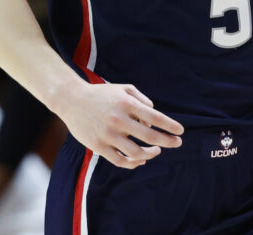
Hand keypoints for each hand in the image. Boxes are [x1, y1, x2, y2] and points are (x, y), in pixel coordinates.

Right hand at [56, 81, 183, 168]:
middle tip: (177, 143)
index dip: (170, 126)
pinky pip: (120, 161)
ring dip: (151, 154)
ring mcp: (108, 135)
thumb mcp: (123, 89)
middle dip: (168, 141)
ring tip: (157, 150)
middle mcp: (119, 120)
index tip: (180, 131)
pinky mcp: (98, 146)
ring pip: (136, 152)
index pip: (155, 117)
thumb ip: (142, 100)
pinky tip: (141, 160)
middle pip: (150, 136)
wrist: (71, 100)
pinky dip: (133, 163)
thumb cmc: (101, 94)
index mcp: (126, 104)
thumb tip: (153, 119)